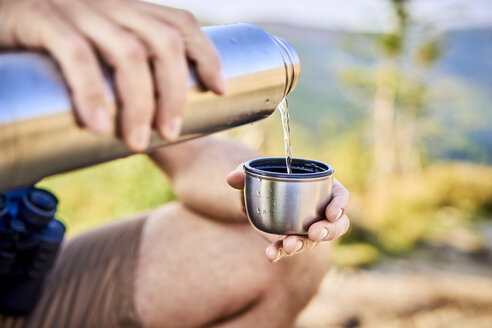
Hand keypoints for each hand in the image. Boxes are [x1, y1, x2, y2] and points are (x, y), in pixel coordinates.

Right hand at [0, 0, 224, 151]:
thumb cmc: (46, 48)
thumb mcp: (94, 50)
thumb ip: (119, 71)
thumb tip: (150, 126)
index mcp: (126, 9)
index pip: (180, 22)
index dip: (207, 54)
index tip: (220, 89)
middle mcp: (108, 2)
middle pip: (163, 42)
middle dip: (175, 92)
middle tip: (170, 131)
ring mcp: (75, 7)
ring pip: (128, 52)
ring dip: (141, 103)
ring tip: (136, 142)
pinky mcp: (39, 17)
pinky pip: (76, 55)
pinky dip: (91, 93)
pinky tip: (96, 125)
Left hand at [227, 165, 349, 261]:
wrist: (254, 197)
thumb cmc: (264, 178)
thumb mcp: (256, 173)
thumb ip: (245, 173)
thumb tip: (233, 177)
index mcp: (321, 188)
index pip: (340, 196)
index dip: (340, 205)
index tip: (331, 213)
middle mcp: (320, 210)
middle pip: (336, 224)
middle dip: (328, 231)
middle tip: (313, 233)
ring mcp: (308, 228)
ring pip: (316, 241)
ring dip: (304, 245)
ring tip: (290, 246)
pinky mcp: (292, 240)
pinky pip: (291, 249)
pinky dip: (281, 252)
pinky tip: (271, 254)